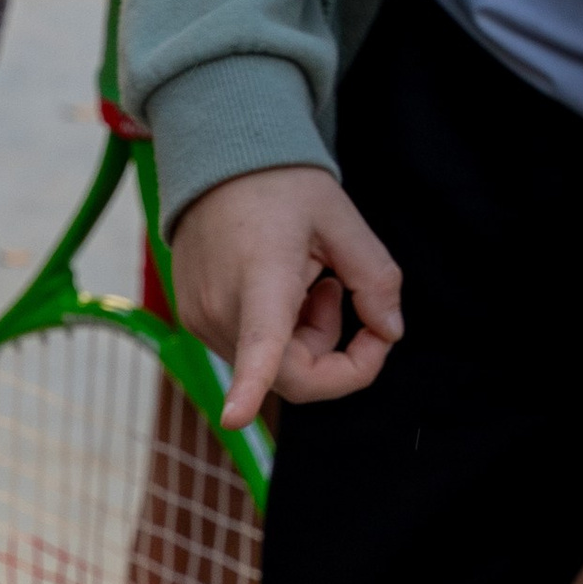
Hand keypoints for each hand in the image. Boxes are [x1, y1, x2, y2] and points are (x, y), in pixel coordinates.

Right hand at [172, 164, 402, 430]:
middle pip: (290, 375)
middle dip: (333, 350)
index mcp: (262, 280)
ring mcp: (200, 318)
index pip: (257, 343)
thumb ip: (376, 279)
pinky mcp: (192, 319)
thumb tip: (390, 332)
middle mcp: (222, 308)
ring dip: (305, 337)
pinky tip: (278, 283)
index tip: (234, 419)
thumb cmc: (281, 187)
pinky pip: (248, 350)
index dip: (247, 388)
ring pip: (272, 367)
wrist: (217, 164)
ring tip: (308, 279)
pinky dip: (276, 331)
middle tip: (341, 292)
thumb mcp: (342, 220)